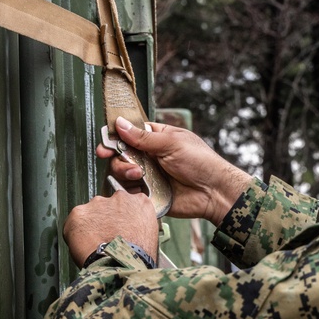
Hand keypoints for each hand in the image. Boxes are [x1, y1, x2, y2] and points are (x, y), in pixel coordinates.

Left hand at [63, 188, 158, 266]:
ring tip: (96, 244)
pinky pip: (74, 222)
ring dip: (92, 225)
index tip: (120, 228)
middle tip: (107, 237)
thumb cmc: (137, 257)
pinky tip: (84, 246)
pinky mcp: (79, 212)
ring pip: (91, 212)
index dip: (123, 218)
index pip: (130, 204)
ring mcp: (98, 203)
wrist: (120, 265)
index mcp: (140, 202)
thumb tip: (131, 228)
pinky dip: (76, 233)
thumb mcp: (150, 236)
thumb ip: (139, 224)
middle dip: (106, 219)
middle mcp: (120, 197)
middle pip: (109, 206)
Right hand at [99, 117, 252, 224]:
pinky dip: (129, 190)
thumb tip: (120, 124)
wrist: (213, 192)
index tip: (105, 142)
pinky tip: (139, 188)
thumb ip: (143, 137)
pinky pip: (129, 192)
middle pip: (121, 154)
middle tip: (110, 157)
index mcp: (157, 138)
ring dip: (124, 171)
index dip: (115, 137)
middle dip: (117, 157)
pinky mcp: (149, 194)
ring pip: (122, 173)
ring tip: (138, 174)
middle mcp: (150, 156)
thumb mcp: (171, 143)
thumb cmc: (200, 162)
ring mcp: (149, 176)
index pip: (130, 134)